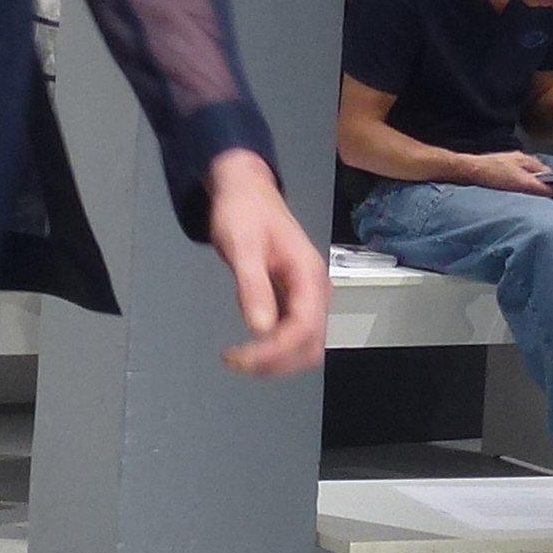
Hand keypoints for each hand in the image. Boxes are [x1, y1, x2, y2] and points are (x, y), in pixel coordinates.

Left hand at [204, 152, 328, 377]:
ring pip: (305, 345)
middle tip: (236, 361)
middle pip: (311, 345)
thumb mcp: (243, 245)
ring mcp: (309, 297)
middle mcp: (316, 290)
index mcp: (309, 275)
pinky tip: (249, 347)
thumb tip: (260, 329)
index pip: (304, 327)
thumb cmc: (244, 213)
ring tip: (239, 358)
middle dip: (277, 361)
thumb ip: (253, 286)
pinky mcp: (296, 300)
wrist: (247, 191)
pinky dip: (274, 350)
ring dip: (276, 361)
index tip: (241, 357)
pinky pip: (294, 336)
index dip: (276, 351)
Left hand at [456, 147, 552, 194]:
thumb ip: (541, 187)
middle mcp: (520, 160)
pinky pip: (515, 180)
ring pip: (526, 178)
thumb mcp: (521, 183)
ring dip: (529, 188)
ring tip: (526, 198)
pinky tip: (512, 194)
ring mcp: (510, 164)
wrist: (469, 170)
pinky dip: (517, 187)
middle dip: (542, 187)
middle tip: (542, 200)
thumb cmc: (492, 173)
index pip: (549, 173)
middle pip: (538, 176)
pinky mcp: (500, 170)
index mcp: (528, 160)